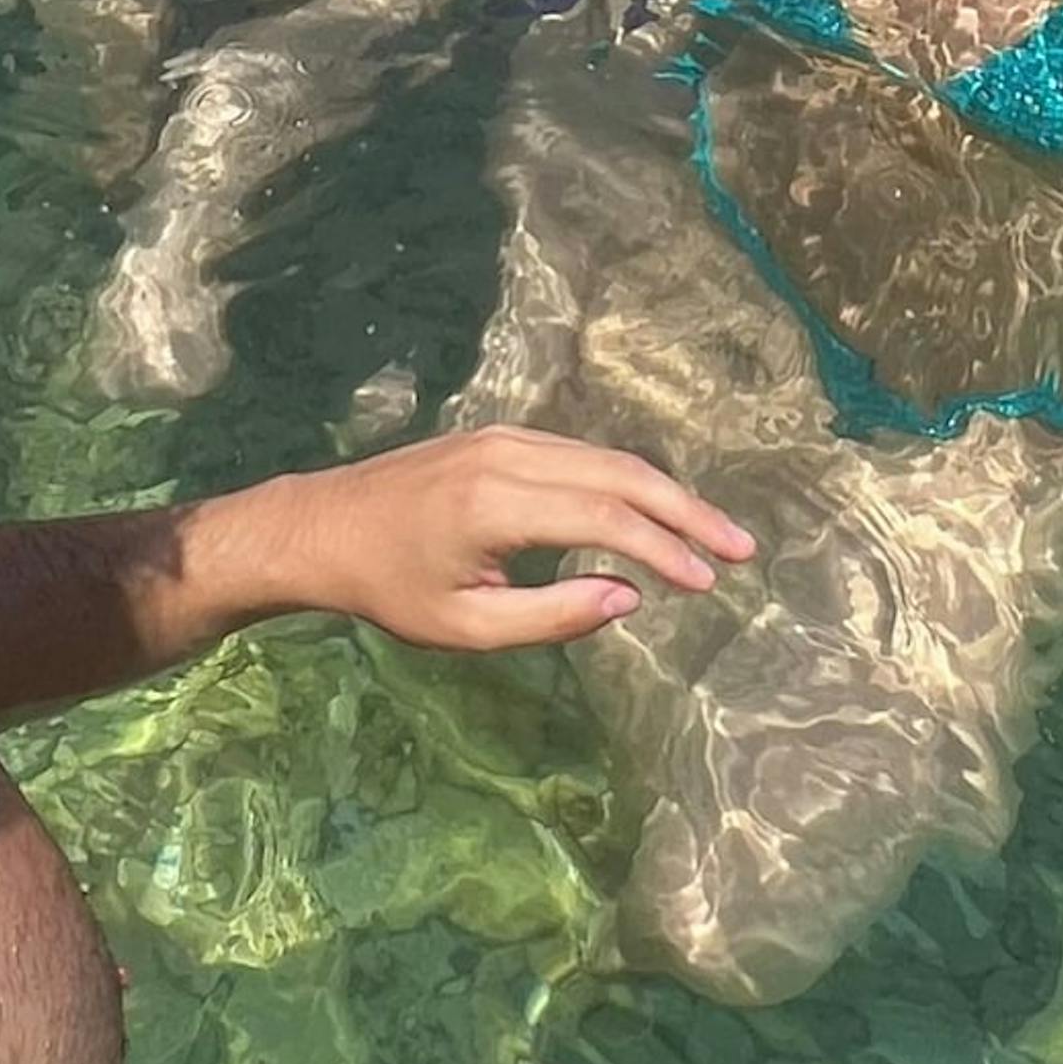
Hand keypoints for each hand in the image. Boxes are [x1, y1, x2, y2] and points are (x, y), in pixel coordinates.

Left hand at [280, 427, 756, 653]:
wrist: (321, 528)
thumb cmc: (388, 590)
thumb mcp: (465, 627)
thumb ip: (551, 618)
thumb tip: (628, 599)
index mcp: (495, 505)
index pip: (604, 518)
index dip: (664, 549)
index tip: (707, 582)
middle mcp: (507, 456)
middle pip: (620, 473)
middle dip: (687, 512)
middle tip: (741, 550)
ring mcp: (504, 437)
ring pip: (605, 457)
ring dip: (663, 495)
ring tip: (712, 536)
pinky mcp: (500, 436)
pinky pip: (579, 453)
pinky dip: (626, 482)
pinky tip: (654, 513)